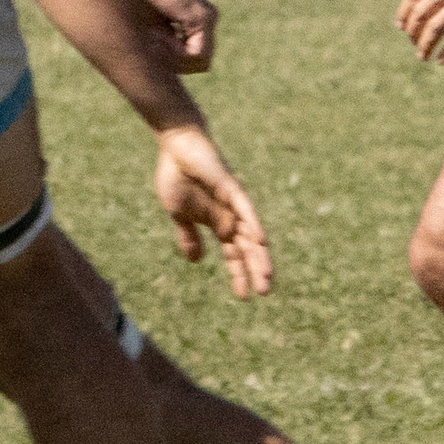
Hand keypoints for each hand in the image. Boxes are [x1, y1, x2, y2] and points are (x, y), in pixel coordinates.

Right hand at [126, 0, 216, 72]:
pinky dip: (176, 51)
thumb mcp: (149, 29)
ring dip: (173, 57)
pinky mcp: (203, 16)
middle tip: (153, 44)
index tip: (152, 48)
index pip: (193, 62)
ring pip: (199, 61)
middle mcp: (207, 22)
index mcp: (194, 26)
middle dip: (174, 63)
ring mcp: (208, 18)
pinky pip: (197, 52)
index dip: (172, 64)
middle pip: (199, 64)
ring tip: (155, 36)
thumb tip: (161, 79)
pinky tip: (160, 34)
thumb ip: (163, 49)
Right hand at [153, 124, 272, 298]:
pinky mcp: (230, 187)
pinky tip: (261, 241)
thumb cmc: (177, 177)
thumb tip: (197, 261)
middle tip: (264, 293)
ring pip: (250, 233)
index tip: (244, 297)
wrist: (176, 147)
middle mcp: (230, 216)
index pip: (233, 254)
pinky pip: (245, 209)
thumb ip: (189, 236)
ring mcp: (232, 202)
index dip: (239, 274)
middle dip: (255, 269)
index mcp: (217, 223)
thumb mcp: (179, 215)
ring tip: (267, 276)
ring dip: (258, 254)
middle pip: (247, 248)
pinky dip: (253, 224)